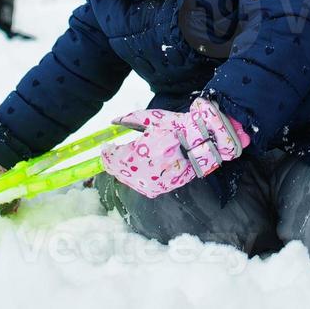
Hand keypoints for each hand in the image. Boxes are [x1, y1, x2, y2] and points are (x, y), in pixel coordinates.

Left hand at [101, 97, 250, 198]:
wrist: (203, 144)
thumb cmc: (178, 127)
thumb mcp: (153, 119)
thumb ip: (130, 119)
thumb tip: (113, 121)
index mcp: (142, 153)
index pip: (114, 158)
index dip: (107, 153)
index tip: (107, 147)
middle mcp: (145, 172)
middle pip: (118, 171)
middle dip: (113, 162)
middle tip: (112, 152)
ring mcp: (152, 184)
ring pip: (127, 180)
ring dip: (123, 170)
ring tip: (125, 159)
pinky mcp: (159, 190)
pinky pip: (139, 185)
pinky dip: (135, 177)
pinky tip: (137, 167)